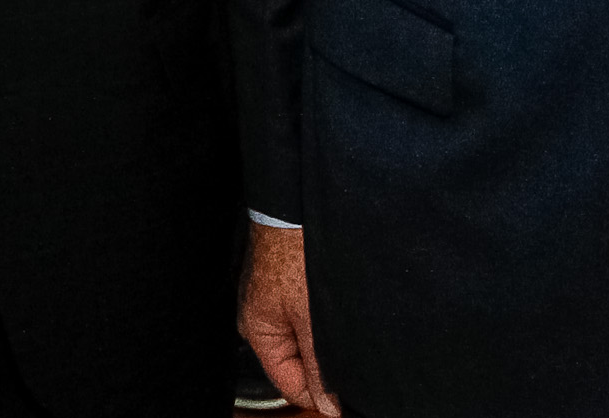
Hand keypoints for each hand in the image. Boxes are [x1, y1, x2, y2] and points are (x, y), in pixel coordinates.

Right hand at [241, 222, 334, 415]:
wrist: (295, 210)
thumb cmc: (293, 255)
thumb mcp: (311, 319)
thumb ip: (318, 365)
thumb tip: (327, 405)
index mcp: (258, 333)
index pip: (291, 384)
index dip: (322, 393)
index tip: (349, 394)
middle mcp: (263, 321)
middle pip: (299, 364)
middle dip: (326, 364)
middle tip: (350, 352)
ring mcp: (276, 304)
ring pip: (309, 341)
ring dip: (328, 341)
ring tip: (343, 324)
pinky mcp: (290, 288)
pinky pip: (310, 319)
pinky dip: (325, 321)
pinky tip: (339, 310)